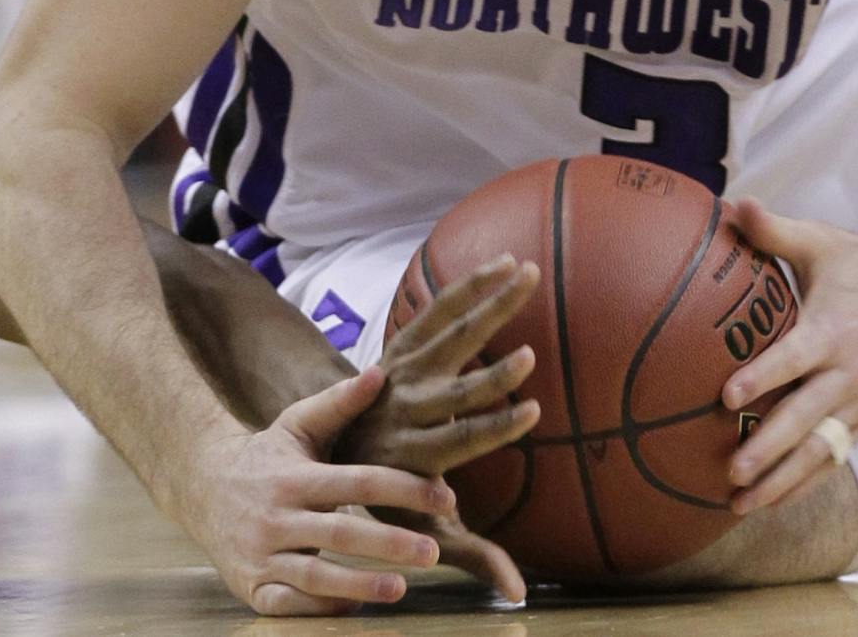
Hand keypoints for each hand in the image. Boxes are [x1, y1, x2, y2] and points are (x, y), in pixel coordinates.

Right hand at [180, 369, 460, 615]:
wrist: (199, 488)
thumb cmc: (264, 458)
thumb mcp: (297, 426)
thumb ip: (339, 402)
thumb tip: (380, 373)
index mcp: (295, 477)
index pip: (358, 480)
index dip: (404, 489)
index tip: (446, 498)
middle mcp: (277, 516)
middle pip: (342, 532)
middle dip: (391, 542)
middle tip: (434, 550)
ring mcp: (262, 555)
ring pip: (316, 574)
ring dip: (361, 584)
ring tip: (401, 588)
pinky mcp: (253, 588)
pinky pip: (292, 603)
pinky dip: (324, 607)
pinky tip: (358, 606)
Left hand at [335, 253, 542, 602]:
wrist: (325, 449)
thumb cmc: (387, 498)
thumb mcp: (423, 532)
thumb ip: (473, 556)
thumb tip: (518, 595)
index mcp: (414, 452)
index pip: (460, 439)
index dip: (495, 425)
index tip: (533, 409)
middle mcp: (407, 406)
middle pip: (454, 383)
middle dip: (490, 373)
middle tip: (529, 353)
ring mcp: (402, 370)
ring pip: (448, 331)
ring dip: (488, 303)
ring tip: (528, 274)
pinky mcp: (401, 345)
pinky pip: (438, 308)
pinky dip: (470, 285)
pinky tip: (507, 262)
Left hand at [720, 200, 857, 514]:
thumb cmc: (856, 263)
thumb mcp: (817, 241)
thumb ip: (772, 229)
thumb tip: (730, 204)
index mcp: (831, 329)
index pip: (792, 359)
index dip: (762, 378)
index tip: (727, 397)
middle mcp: (848, 372)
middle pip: (804, 418)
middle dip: (768, 447)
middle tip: (730, 471)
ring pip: (820, 450)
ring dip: (782, 479)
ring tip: (741, 502)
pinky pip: (834, 456)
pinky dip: (806, 481)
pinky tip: (772, 502)